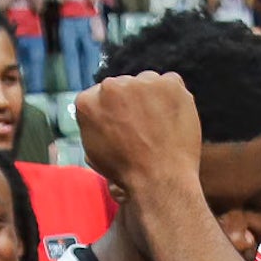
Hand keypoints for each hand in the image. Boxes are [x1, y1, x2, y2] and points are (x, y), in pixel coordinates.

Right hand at [71, 69, 201, 188]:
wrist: (160, 178)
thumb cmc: (126, 171)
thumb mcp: (93, 150)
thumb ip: (94, 123)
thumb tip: (103, 113)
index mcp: (87, 102)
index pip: (99, 95)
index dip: (113, 109)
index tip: (122, 122)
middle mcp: (111, 86)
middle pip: (123, 85)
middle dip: (131, 100)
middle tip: (143, 124)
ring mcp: (141, 82)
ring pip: (147, 82)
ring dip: (151, 96)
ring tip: (159, 124)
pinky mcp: (169, 83)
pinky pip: (171, 83)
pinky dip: (173, 97)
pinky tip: (172, 118)